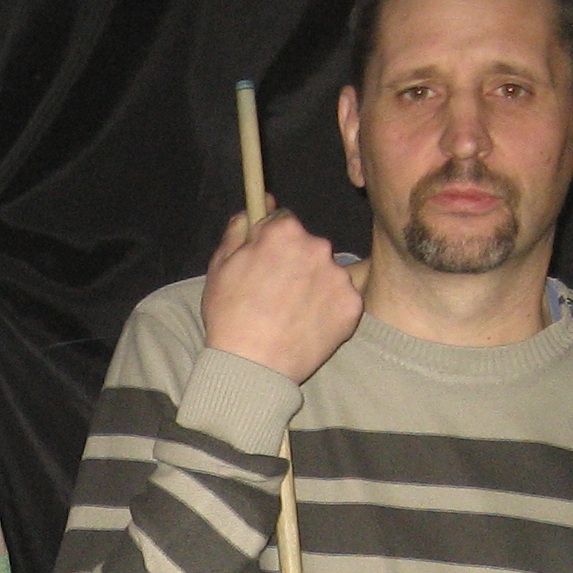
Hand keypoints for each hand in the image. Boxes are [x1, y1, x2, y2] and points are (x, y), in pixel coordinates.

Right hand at [201, 203, 365, 385]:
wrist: (253, 366)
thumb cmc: (230, 316)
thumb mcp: (219, 266)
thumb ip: (239, 229)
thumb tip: (259, 205)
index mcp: (284, 232)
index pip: (284, 223)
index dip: (271, 243)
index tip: (264, 262)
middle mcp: (318, 247)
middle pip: (308, 247)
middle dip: (295, 263)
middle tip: (274, 294)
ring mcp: (338, 277)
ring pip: (326, 273)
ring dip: (313, 286)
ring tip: (290, 314)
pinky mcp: (352, 306)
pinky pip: (341, 300)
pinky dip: (327, 310)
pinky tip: (307, 325)